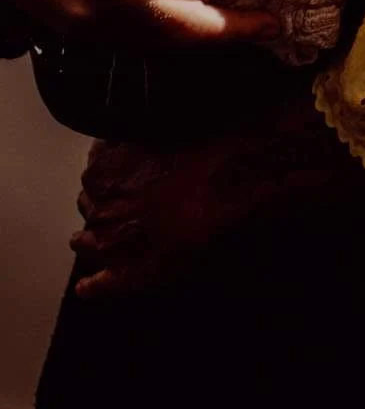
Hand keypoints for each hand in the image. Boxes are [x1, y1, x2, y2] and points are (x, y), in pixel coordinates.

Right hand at [0, 0, 286, 45]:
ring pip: (165, 44)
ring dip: (208, 41)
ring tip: (243, 32)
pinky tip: (191, 33)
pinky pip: (135, 46)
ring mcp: (94, 19)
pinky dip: (169, 43)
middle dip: (240, 28)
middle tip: (275, 23)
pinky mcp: (78, 34)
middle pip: (192, 23)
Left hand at [69, 94, 355, 299]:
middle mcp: (100, 199)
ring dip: (94, 240)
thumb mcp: (165, 121)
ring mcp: (111, 238)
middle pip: (90, 205)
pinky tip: (91, 287)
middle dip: (102, 206)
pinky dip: (96, 286)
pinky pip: (103, 284)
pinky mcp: (132, 270)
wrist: (233, 176)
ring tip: (105, 242)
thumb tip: (138, 126)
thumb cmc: (208, 144)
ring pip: (88, 241)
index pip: (94, 174)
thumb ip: (143, 130)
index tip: (123, 179)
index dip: (110, 178)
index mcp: (103, 163)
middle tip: (125, 206)